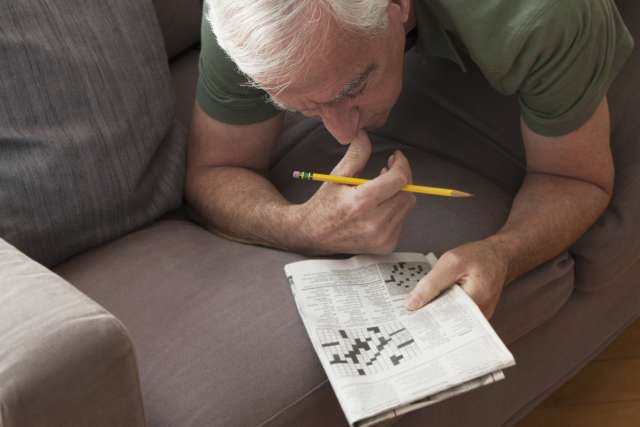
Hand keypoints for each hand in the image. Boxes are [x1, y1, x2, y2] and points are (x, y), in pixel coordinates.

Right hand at [296, 131, 415, 254]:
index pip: (399, 180)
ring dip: (398, 194)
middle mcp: (374, 223)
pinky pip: (402, 220)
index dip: (402, 164)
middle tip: (385, 172)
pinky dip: (395, 210)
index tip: (395, 157)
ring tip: (379, 190)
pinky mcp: (386, 246)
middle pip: (407, 193)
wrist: (313, 235)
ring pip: (407, 206)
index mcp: (361, 203)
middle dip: (400, 179)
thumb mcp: (336, 176)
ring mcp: (382, 237)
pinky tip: (378, 208)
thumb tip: (364, 134)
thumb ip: (355, 155)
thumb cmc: (324, 205)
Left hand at [405, 240, 508, 318]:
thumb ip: (431, 283)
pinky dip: (444, 307)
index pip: (446, 319)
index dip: (426, 318)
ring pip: (451, 319)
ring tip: (419, 308)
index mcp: (475, 303)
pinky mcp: (474, 312)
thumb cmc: (478, 256)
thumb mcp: (451, 262)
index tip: (409, 317)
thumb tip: (413, 303)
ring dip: (436, 312)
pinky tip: (433, 303)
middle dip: (429, 318)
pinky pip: (456, 313)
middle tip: (409, 314)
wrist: (497, 255)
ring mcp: (478, 316)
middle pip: (448, 323)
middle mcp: (479, 315)